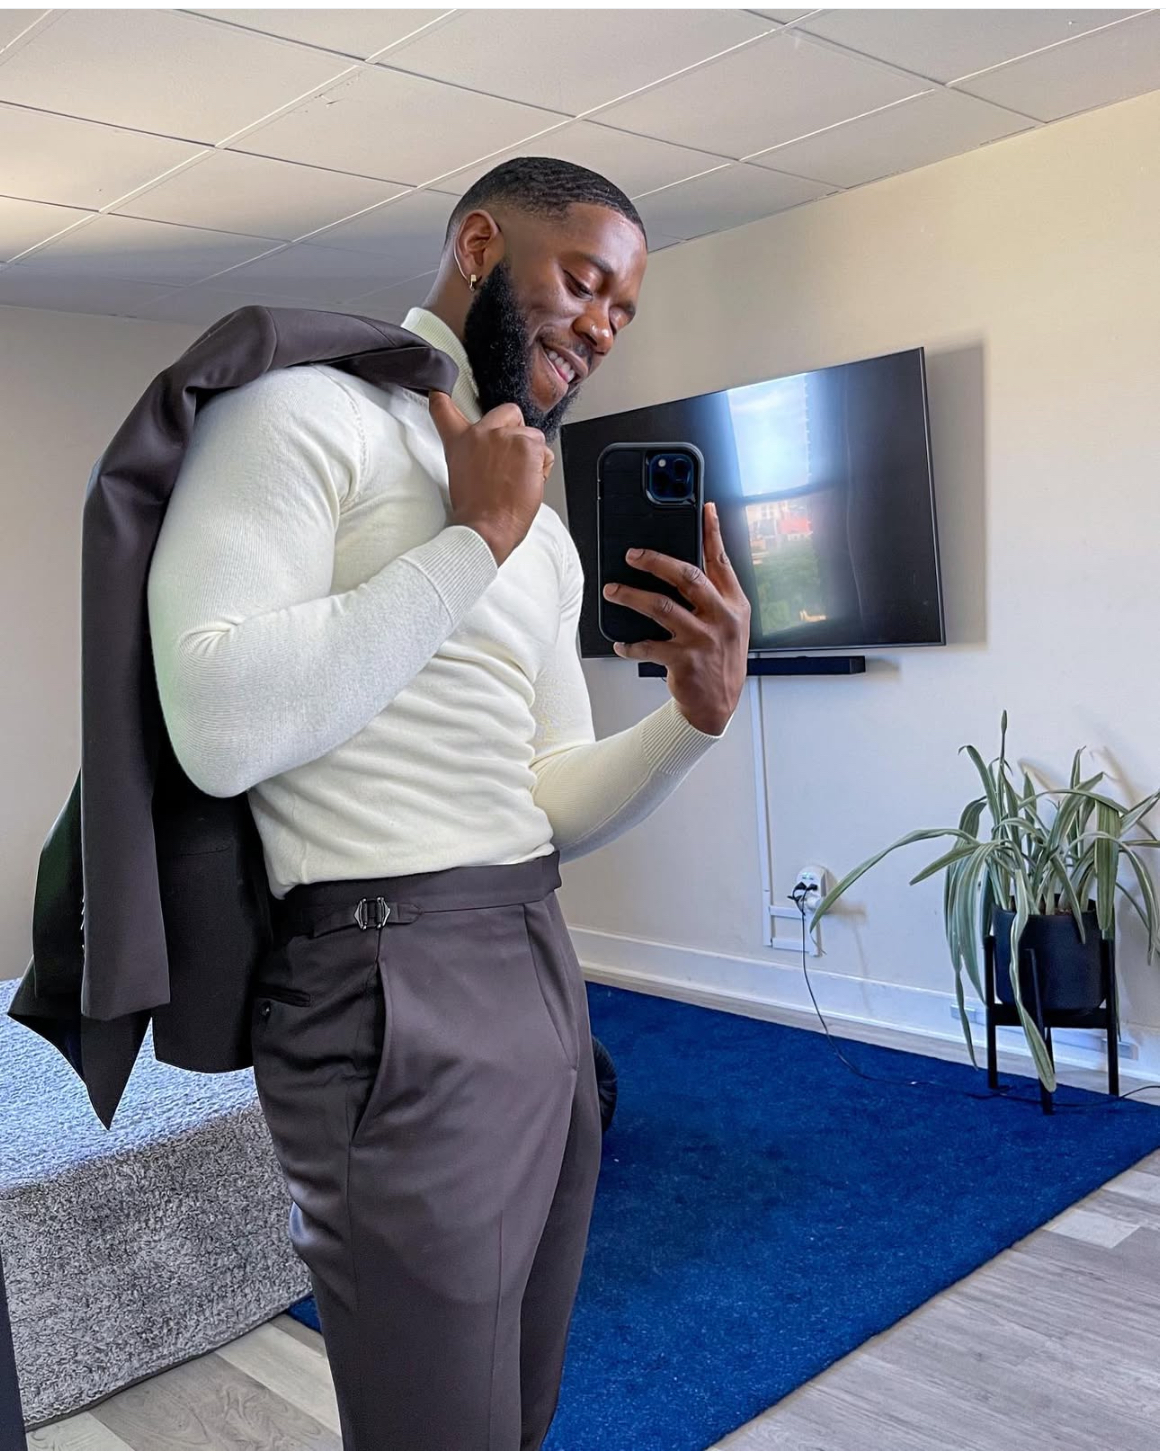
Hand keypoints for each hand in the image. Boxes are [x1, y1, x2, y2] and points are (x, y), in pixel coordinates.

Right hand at [428, 390, 554, 565]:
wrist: (485, 528)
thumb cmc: (476, 510)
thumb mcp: (462, 475)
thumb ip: (474, 454)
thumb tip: (493, 454)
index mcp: (460, 441)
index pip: (444, 410)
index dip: (441, 398)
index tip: (438, 391)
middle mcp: (481, 432)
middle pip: (509, 411)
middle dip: (516, 429)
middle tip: (512, 458)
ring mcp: (505, 436)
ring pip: (532, 436)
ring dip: (531, 456)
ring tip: (517, 480)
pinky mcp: (527, 445)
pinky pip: (545, 453)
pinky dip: (542, 469)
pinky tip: (528, 484)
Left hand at [602, 502, 749, 735]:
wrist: (717, 706)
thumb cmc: (719, 660)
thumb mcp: (729, 625)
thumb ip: (714, 596)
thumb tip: (681, 565)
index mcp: (734, 604)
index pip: (722, 561)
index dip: (713, 533)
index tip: (706, 508)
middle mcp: (721, 618)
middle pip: (686, 576)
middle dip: (655, 561)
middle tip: (632, 554)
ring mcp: (703, 640)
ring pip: (661, 607)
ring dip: (631, 596)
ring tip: (612, 591)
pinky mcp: (685, 661)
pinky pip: (648, 646)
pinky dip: (630, 644)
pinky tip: (621, 643)